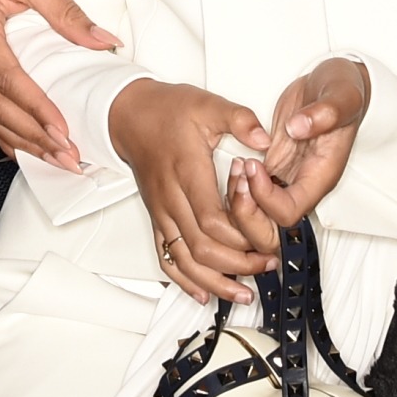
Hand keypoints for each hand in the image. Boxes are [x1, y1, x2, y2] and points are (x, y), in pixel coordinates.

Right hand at [0, 0, 114, 167]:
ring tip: (55, 159)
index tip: (61, 128)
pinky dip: (6, 130)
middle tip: (67, 154)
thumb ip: (68, 14)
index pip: (7, 77)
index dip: (35, 107)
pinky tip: (29, 148)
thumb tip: (103, 42)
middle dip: (32, 135)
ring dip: (20, 140)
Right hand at [107, 80, 274, 304]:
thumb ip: (239, 119)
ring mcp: (161, 211)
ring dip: (214, 282)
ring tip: (242, 291)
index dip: (240, 236)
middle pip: (201, 248)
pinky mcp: (156, 218)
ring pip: (184, 260)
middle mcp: (171, 198)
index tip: (267, 239)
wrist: (130, 115)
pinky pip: (167, 257)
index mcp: (187, 172)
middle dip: (237, 265)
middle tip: (267, 264)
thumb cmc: (168, 111)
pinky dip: (185, 280)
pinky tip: (203, 292)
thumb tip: (263, 139)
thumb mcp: (207, 104)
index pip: (211, 219)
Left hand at [245, 58, 370, 225]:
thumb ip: (324, 112)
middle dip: (246, 215)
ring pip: (259, 219)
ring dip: (239, 204)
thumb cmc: (344, 91)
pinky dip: (238, 189)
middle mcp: (303, 184)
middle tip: (237, 176)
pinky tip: (234, 165)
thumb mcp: (341, 94)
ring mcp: (287, 178)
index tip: (253, 164)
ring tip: (235, 167)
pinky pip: (252, 196)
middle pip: (273, 231)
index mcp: (321, 175)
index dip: (265, 197)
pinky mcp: (274, 167)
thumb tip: (299, 127)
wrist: (337, 83)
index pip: (290, 212)